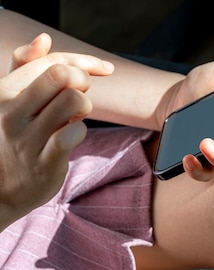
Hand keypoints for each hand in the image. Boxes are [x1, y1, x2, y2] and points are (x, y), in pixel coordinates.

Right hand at [0, 33, 113, 224]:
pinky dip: (81, 130)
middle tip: (81, 95)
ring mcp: (26, 138)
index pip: (51, 61)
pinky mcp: (45, 161)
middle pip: (63, 75)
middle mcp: (10, 112)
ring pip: (74, 101)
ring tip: (73, 118)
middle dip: (83, 81)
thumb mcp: (12, 99)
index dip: (85, 61)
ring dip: (84, 108)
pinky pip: (75, 133)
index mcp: (4, 91)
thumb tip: (43, 38)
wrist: (2, 187)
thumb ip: (26, 67)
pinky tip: (72, 136)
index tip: (104, 69)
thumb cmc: (14, 135)